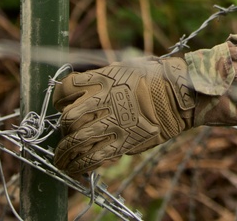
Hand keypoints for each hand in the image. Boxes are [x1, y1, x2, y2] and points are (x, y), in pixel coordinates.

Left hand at [53, 57, 196, 175]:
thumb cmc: (154, 78)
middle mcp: (103, 101)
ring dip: (64, 152)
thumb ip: (103, 79)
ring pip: (76, 141)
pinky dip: (80, 165)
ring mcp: (112, 123)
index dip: (59, 98)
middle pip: (69, 118)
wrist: (177, 96)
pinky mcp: (122, 142)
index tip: (62, 104)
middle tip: (64, 132)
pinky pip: (93, 157)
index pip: (67, 89)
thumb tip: (87, 90)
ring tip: (60, 159)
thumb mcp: (125, 68)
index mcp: (102, 79)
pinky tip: (74, 169)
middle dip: (63, 128)